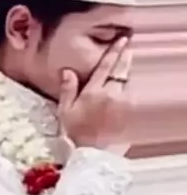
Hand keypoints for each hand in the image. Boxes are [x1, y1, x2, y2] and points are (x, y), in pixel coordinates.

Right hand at [58, 38, 132, 153]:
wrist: (91, 153)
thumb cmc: (74, 133)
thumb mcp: (64, 110)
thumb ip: (67, 89)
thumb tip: (68, 71)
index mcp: (94, 92)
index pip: (106, 66)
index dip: (114, 52)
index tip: (121, 40)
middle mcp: (111, 95)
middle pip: (121, 71)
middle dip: (125, 57)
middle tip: (128, 45)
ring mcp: (122, 105)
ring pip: (127, 83)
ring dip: (126, 72)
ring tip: (126, 63)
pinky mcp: (127, 114)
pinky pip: (129, 95)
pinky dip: (127, 88)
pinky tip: (125, 86)